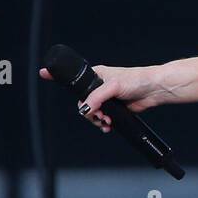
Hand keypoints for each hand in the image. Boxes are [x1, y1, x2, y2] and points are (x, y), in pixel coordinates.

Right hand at [37, 64, 167, 132]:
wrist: (154, 90)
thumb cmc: (137, 80)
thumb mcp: (113, 86)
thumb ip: (96, 97)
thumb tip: (85, 109)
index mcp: (96, 74)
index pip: (73, 77)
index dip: (57, 76)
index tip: (43, 72)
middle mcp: (99, 85)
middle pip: (82, 102)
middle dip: (88, 112)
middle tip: (98, 115)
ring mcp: (106, 97)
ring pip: (92, 111)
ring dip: (97, 119)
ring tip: (106, 121)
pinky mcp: (114, 107)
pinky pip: (102, 117)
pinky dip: (103, 123)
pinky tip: (108, 126)